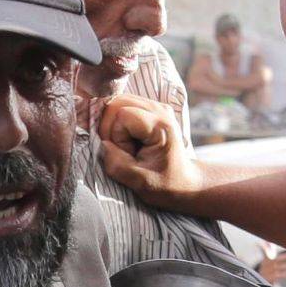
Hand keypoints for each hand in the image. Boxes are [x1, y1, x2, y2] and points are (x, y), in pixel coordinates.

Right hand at [96, 90, 204, 204]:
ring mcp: (154, 106)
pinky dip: (116, 123)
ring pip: (116, 103)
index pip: (122, 114)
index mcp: (161, 126)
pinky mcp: (148, 108)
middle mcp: (159, 109)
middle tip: (123, 150)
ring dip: (112, 125)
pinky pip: (121, 107)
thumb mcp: (139, 182)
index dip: (116, 135)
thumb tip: (101, 145)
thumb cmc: (165, 184)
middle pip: (116, 103)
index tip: (128, 154)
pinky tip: (127, 138)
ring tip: (125, 145)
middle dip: (109, 127)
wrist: (184, 181)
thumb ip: (116, 163)